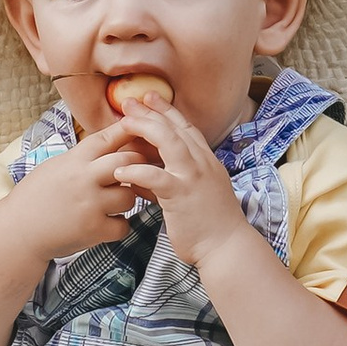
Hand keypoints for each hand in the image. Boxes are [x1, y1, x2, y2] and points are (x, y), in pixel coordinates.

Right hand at [0, 116, 154, 263]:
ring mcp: (90, 205)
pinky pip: (124, 225)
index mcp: (73, 160)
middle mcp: (84, 179)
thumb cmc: (35, 197)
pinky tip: (107, 224)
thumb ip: (81, 158)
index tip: (139, 127)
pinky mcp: (94, 230)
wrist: (17, 231)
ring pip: (130, 196)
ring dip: (126, 200)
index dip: (126, 130)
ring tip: (112, 203)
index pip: (107, 138)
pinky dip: (118, 226)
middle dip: (136, 167)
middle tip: (135, 174)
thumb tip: (110, 145)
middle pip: (128, 162)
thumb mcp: (55, 167)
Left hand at [115, 103, 251, 270]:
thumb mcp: (196, 193)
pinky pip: (156, 176)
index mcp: (206, 162)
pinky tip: (120, 168)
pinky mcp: (181, 195)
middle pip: (175, 128)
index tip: (150, 98)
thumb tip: (148, 173)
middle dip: (151, 112)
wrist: (227, 247)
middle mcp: (202, 164)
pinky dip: (137, 169)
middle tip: (129, 101)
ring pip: (169, 142)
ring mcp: (193, 177)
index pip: (186, 128)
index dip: (167, 111)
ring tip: (123, 123)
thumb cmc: (211, 224)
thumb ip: (175, 178)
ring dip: (145, 129)